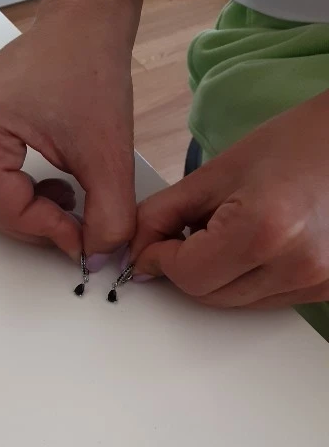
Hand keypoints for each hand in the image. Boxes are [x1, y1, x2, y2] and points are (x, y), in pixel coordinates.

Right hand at [0, 0, 136, 263]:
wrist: (86, 23)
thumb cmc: (93, 72)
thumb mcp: (108, 155)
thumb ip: (109, 217)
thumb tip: (99, 260)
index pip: (6, 210)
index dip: (49, 234)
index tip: (87, 241)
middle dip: (39, 225)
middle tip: (81, 225)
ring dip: (30, 210)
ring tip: (71, 198)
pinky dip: (21, 192)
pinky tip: (54, 183)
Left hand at [131, 92, 328, 308]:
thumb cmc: (294, 142)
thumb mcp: (218, 172)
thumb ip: (165, 214)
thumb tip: (136, 251)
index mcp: (264, 230)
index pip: (187, 275)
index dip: (158, 259)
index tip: (151, 244)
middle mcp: (296, 266)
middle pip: (208, 296)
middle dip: (185, 269)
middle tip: (188, 234)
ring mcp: (316, 283)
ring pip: (234, 303)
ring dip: (216, 277)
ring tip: (230, 231)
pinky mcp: (326, 289)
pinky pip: (264, 301)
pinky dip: (245, 281)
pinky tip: (255, 244)